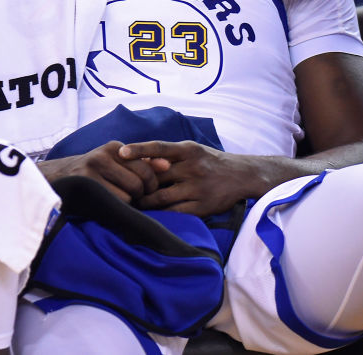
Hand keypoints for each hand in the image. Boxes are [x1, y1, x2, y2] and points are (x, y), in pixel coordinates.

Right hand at [37, 141, 168, 203]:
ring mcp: (91, 171)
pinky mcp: (84, 186)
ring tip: (118, 201)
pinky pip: (113, 203)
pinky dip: (115, 208)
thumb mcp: (117, 163)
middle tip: (133, 199)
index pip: (147, 169)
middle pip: (139, 184)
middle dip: (140, 196)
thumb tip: (167, 165)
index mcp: (114, 148)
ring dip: (127, 204)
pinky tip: (109, 205)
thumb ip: (143, 163)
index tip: (145, 191)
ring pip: (127, 196)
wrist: (58, 178)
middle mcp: (102, 155)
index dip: (151, 185)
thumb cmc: (95, 173)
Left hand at [119, 140, 261, 216]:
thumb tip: (136, 161)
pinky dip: (160, 213)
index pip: (159, 147)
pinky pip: (174, 212)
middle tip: (119, 188)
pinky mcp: (203, 206)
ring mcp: (198, 188)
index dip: (139, 149)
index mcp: (188, 150)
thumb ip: (167, 156)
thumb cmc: (209, 162)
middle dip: (137, 183)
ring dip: (144, 201)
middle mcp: (192, 167)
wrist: (243, 175)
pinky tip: (150, 214)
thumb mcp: (191, 151)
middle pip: (156, 176)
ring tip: (131, 203)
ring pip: (161, 197)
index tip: (121, 153)